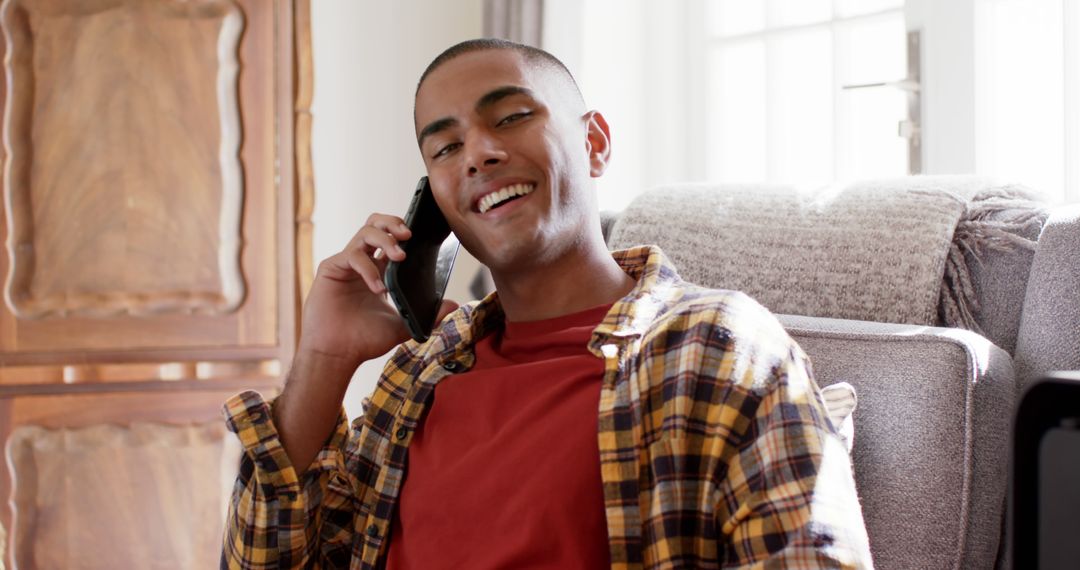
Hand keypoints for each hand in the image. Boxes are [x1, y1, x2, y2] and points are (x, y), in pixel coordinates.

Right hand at [297, 213, 458, 371]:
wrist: (337, 355)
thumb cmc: (364, 341)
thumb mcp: (403, 327)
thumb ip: (428, 316)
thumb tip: (455, 305)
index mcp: (379, 271)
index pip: (392, 239)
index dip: (405, 233)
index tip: (424, 237)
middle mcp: (362, 263)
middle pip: (375, 224)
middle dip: (393, 222)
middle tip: (410, 234)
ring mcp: (346, 264)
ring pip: (365, 232)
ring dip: (386, 240)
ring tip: (401, 256)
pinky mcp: (331, 268)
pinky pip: (353, 256)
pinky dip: (369, 269)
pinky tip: (378, 288)